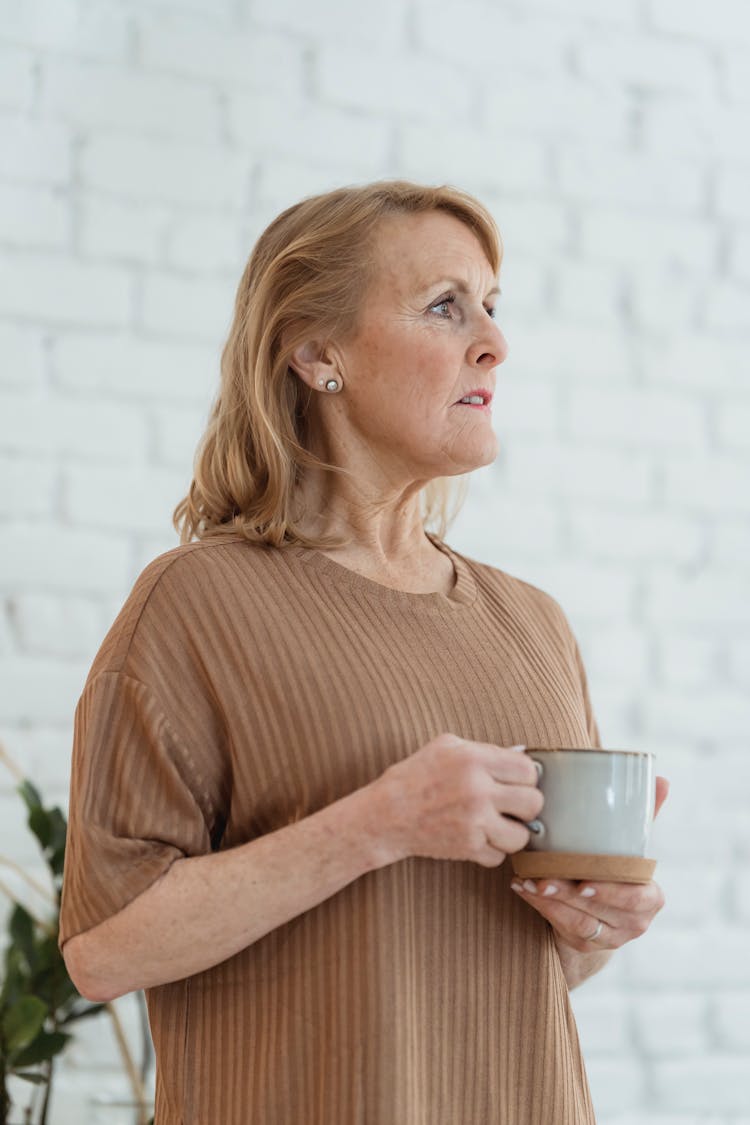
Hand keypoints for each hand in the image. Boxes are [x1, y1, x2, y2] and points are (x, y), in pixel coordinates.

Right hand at [375, 733, 543, 867]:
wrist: (386, 814)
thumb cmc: (415, 776)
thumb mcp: (446, 746)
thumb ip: (484, 750)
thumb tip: (519, 757)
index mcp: (474, 759)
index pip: (528, 770)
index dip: (527, 777)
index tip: (517, 782)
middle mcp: (478, 790)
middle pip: (533, 803)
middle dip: (525, 805)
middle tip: (512, 805)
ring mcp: (474, 822)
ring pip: (522, 836)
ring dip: (512, 832)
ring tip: (498, 825)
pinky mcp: (467, 847)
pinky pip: (499, 856)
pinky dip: (492, 850)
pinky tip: (479, 837)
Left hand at [510, 775, 669, 952]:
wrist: (604, 912)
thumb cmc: (617, 871)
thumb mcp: (631, 847)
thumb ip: (644, 816)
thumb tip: (660, 779)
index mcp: (650, 897)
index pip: (634, 896)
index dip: (609, 891)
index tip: (583, 880)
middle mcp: (635, 922)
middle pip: (600, 909)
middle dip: (568, 893)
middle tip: (542, 878)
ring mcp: (610, 937)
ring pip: (578, 921)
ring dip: (549, 900)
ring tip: (527, 880)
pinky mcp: (585, 945)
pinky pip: (562, 926)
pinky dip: (540, 906)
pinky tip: (523, 888)